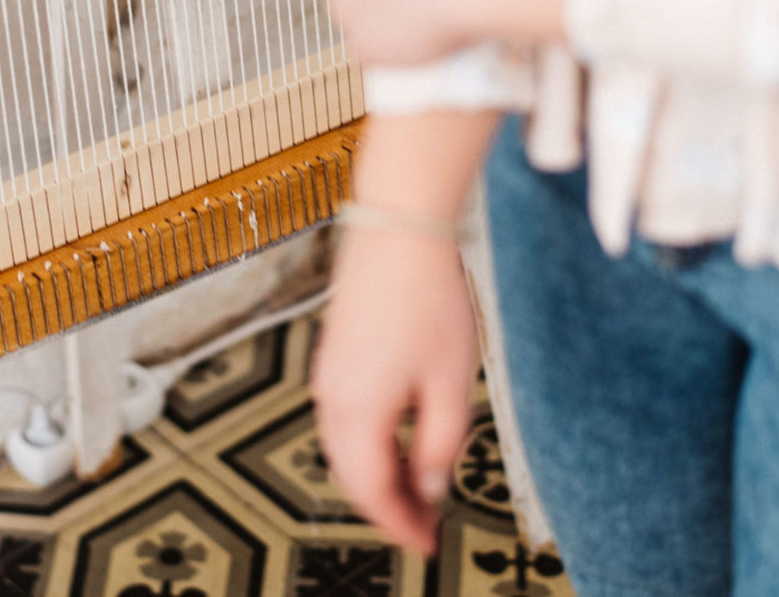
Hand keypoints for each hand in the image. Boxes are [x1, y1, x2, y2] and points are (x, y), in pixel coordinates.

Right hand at [311, 228, 478, 553]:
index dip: (401, 525)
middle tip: (426, 524)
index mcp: (358, 412)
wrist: (397, 231)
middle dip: (388, 506)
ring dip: (378, 475)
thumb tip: (431, 486)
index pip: (374, 491)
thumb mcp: (450, 383)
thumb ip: (441, 444)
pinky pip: (343, 418)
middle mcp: (332, 399)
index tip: (427, 545)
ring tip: (419, 485)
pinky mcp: (333, 355)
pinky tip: (399, 439)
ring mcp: (328, 375)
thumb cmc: (426, 299)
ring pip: (345, 448)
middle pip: (353, 475)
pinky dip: (368, 443)